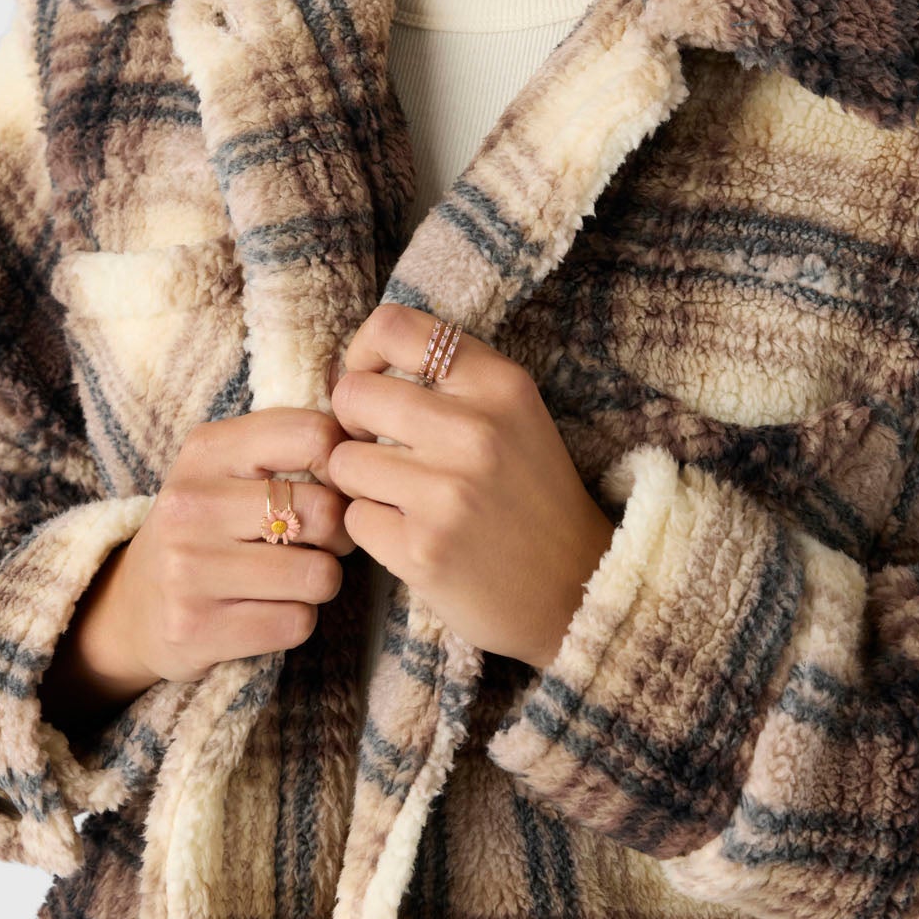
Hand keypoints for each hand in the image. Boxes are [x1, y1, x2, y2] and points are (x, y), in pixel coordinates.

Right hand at [44, 407, 356, 735]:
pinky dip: (296, 621)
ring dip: (320, 582)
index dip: (343, 466)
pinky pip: (297, 623)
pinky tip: (265, 611)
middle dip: (338, 535)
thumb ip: (290, 444)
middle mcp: (191, 505)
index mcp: (205, 451)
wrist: (135, 606)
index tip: (332, 486)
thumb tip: (369, 439)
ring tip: (290, 578)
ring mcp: (188, 569)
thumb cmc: (207, 527)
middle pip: (325, 513)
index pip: (314, 436)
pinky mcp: (195, 628)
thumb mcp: (229, 468)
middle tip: (318, 543)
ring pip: (319, 575)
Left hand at [324, 303, 615, 672]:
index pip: (393, 327)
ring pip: (343, 459)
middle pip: (353, 394)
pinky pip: (353, 517)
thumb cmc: (530, 495)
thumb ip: (452, 379)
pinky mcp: (423, 550)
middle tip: (378, 447)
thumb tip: (358, 363)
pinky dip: (372, 528)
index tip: (371, 381)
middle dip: (352, 423)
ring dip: (359, 481)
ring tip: (401, 496)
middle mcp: (477, 431)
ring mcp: (449, 493)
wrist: (576, 591)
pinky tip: (412, 535)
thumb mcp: (514, 415)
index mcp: (501, 385)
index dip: (363, 352)